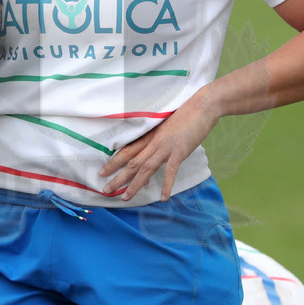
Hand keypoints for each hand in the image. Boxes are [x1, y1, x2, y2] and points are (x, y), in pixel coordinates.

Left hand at [99, 92, 218, 200]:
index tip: (102, 172)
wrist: (201, 106)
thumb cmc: (186, 115)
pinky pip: (170, 171)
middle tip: (105, 190)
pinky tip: (163, 198)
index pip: (127, 151)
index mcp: (149, 136)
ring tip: (125, 198)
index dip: (113, 162)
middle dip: (118, 178)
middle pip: (131, 162)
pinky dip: (166, 185)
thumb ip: (159, 140)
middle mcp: (153, 142)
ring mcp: (165, 147)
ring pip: (145, 168)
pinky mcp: (179, 151)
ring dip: (135, 185)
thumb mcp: (167, 127)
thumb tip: (154, 154)